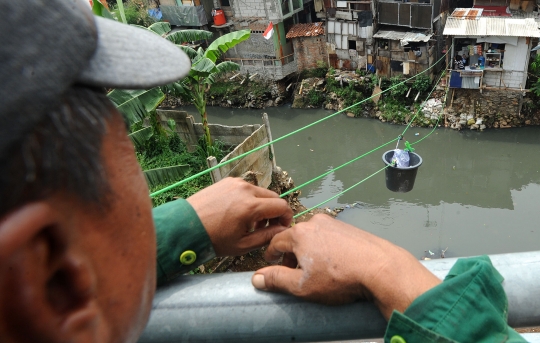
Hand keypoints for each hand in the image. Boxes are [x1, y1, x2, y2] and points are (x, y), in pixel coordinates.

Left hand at [187, 177, 292, 256]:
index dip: (287, 218)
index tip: (281, 227)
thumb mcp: (242, 245)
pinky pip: (246, 188)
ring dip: (261, 205)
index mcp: (251, 206)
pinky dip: (249, 198)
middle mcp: (246, 190)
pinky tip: (238, 212)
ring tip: (249, 222)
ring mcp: (235, 183)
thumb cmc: (213, 239)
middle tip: (264, 227)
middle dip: (274, 212)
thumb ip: (267, 237)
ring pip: (260, 192)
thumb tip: (283, 231)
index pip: (282, 206)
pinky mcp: (227, 181)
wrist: (185, 227)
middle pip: (273, 197)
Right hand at [251, 214, 440, 319]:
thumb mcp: (302, 286)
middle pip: (294, 238)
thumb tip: (256, 279)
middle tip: (294, 274)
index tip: (269, 264)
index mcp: (299, 233)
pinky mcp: (349, 228)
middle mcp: (315, 222)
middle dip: (291, 255)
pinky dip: (326, 248)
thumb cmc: (340, 278)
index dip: (270, 255)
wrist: (380, 269)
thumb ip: (276, 280)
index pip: (276, 242)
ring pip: (313, 236)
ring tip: (316, 271)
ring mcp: (334, 223)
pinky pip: (329, 237)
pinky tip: (334, 264)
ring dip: (309, 251)